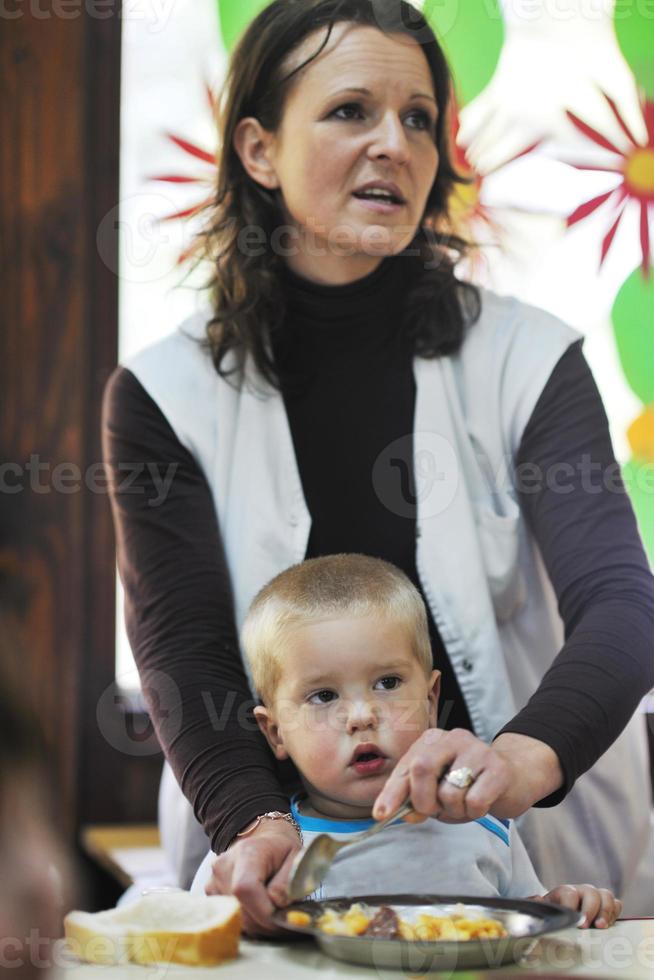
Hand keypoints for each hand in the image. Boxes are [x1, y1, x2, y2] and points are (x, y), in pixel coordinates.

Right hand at [205, 820, 300, 936]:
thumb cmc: (282, 851)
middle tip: (283, 918)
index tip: (283, 919)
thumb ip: (287, 882)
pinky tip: (258, 909)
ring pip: (234, 919)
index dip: (264, 912)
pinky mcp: (210, 893)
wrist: (263, 842)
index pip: (246, 888)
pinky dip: (247, 920)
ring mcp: (214, 881)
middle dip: (264, 922)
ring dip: (256, 923)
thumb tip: (275, 903)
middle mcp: (224, 866)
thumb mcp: (296, 859)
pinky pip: (229, 918)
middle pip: (239, 910)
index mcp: (247, 852)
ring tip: (271, 910)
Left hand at [371, 729, 562, 823]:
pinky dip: (474, 812)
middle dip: (423, 800)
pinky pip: (474, 802)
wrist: (515, 777)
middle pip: (421, 769)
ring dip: (454, 811)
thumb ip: (416, 800)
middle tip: (435, 811)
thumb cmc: (469, 785)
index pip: (405, 768)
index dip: (392, 793)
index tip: (381, 815)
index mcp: (432, 740)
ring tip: (465, 805)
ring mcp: (477, 750)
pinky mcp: (498, 769)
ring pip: (449, 792)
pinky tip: (482, 803)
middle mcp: (452, 738)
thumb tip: (404, 815)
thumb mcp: (438, 790)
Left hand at [530, 884, 622, 928]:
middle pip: (590, 893)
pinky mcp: (607, 905)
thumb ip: (536, 904)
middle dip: (590, 910)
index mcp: (565, 891)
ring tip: (601, 927)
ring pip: (606, 896)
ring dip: (606, 911)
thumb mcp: (543, 909)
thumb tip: (537, 899)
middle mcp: (582, 891)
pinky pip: (616, 904)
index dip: (571, 906)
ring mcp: (596, 897)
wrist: (563, 910)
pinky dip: (615, 913)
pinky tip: (609, 926)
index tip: (573, 921)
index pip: (569, 893)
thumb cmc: (553, 912)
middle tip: (587, 926)